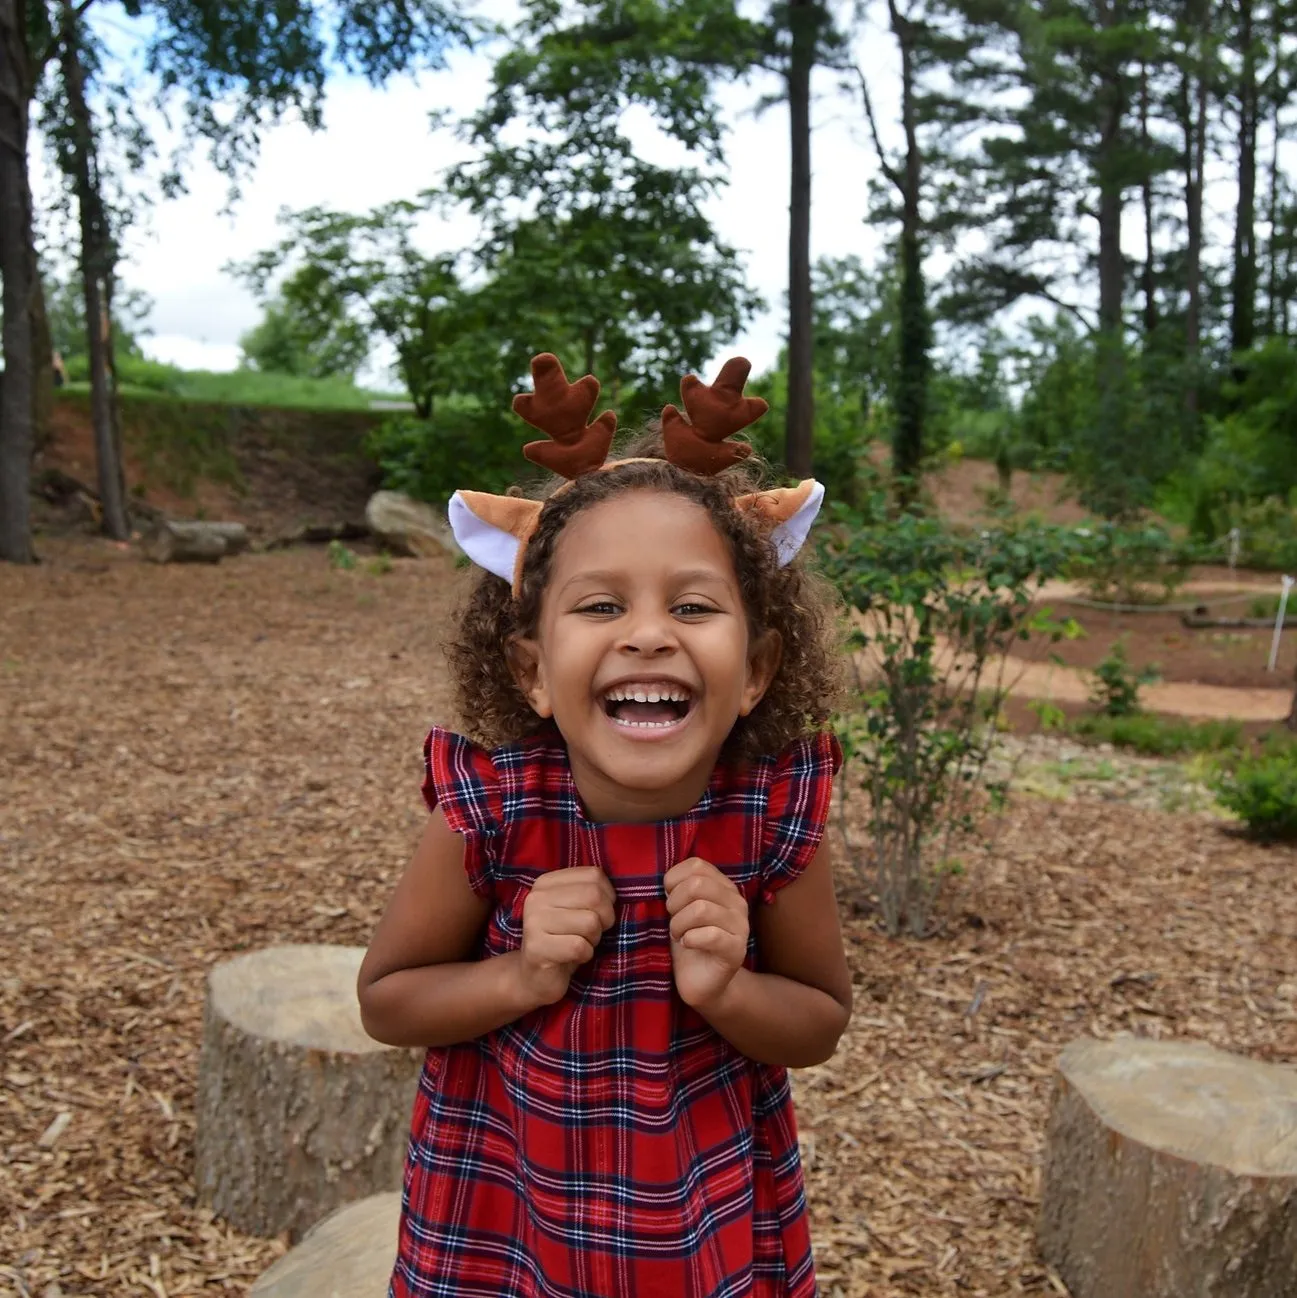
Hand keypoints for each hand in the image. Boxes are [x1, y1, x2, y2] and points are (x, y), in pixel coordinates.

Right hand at [517, 867, 616, 1006]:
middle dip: (604, 918)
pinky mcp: (536, 948)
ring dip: (593, 939)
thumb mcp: (576, 909)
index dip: (608, 896)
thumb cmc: (563, 940)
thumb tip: (618, 893)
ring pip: (590, 922)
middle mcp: (536, 897)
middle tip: (593, 933)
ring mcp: (533, 922)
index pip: (594, 875)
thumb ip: (591, 892)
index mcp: (546, 882)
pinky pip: (580, 946)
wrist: (535, 978)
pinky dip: (585, 955)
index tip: (599, 912)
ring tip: (580, 944)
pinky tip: (573, 957)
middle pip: (594, 896)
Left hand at [664, 857, 748, 1010]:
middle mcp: (737, 901)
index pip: (697, 865)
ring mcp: (741, 925)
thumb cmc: (689, 940)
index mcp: (723, 886)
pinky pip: (710, 935)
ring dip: (679, 924)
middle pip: (697, 885)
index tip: (669, 899)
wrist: (704, 982)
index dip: (674, 880)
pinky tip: (688, 944)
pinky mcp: (737, 950)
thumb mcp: (681, 910)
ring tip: (678, 935)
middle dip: (674, 903)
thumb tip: (666, 878)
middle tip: (672, 920)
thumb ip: (679, 889)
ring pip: (701, 909)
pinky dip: (690, 939)